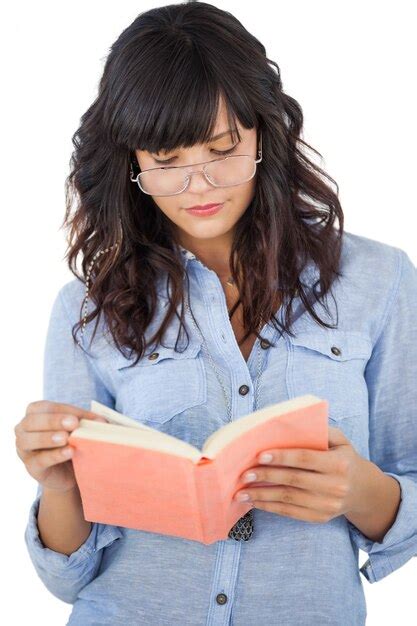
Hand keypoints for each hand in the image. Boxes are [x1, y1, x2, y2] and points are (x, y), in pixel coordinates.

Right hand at [14, 400, 108, 493]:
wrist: (67, 471)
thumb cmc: (71, 441)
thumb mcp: (78, 428)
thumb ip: (87, 421)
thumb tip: (103, 421)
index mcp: (34, 412)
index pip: (47, 407)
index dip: (66, 410)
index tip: (82, 417)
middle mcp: (22, 428)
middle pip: (32, 421)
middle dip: (53, 421)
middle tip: (74, 423)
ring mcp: (23, 449)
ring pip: (28, 440)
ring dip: (48, 438)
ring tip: (66, 438)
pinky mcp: (31, 467)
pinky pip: (39, 460)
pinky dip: (54, 455)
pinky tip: (69, 452)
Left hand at [233, 426, 365, 522]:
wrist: (363, 491)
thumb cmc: (344, 459)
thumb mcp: (341, 441)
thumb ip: (322, 431)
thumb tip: (293, 425)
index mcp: (339, 464)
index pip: (305, 459)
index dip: (281, 457)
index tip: (259, 456)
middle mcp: (335, 486)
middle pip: (293, 480)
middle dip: (266, 476)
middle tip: (244, 474)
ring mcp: (327, 505)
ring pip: (288, 499)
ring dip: (262, 496)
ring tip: (241, 493)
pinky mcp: (319, 518)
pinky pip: (290, 512)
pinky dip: (270, 507)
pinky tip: (255, 502)